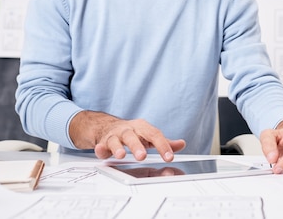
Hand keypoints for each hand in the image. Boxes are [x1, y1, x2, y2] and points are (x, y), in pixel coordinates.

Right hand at [70, 110, 185, 161]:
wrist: (108, 126)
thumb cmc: (133, 133)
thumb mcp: (149, 135)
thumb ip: (164, 141)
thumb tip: (181, 144)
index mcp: (142, 128)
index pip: (154, 135)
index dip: (162, 146)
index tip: (169, 157)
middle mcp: (128, 130)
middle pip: (133, 136)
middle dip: (137, 146)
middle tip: (142, 157)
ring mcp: (115, 136)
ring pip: (116, 141)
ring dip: (118, 148)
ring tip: (121, 156)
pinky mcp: (103, 143)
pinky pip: (101, 146)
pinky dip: (100, 149)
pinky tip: (101, 152)